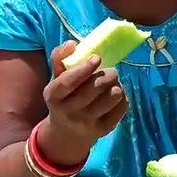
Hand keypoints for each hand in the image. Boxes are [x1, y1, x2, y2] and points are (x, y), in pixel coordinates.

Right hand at [39, 41, 128, 163]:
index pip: (68, 82)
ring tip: (112, 83)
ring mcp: (87, 123)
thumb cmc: (63, 98)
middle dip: (108, 74)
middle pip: (95, 88)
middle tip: (111, 71)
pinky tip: (115, 95)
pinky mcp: (103, 130)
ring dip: (116, 85)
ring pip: (112, 96)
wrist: (67, 133)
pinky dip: (123, 96)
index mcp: (53, 96)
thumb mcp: (56, 80)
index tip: (97, 58)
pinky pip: (122, 107)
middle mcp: (69, 112)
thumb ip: (60, 58)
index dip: (83, 69)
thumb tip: (72, 44)